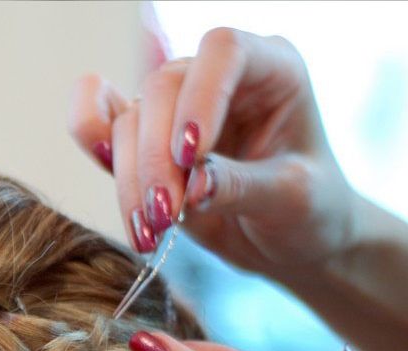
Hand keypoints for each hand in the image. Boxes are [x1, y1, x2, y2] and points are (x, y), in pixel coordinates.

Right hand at [67, 28, 358, 279]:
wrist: (293, 241)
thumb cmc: (312, 211)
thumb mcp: (293, 201)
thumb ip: (244, 186)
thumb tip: (191, 187)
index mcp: (272, 69)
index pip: (224, 52)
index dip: (200, 96)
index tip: (192, 156)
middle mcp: (218, 78)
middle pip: (163, 88)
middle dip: (156, 157)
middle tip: (165, 216)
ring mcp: (177, 107)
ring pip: (129, 121)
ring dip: (130, 179)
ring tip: (150, 233)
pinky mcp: (146, 141)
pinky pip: (101, 124)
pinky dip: (94, 147)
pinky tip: (106, 175)